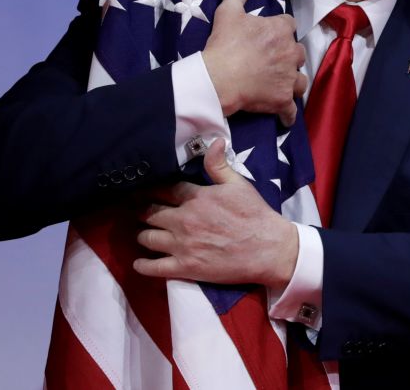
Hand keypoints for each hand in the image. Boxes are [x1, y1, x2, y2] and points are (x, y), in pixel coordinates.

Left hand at [133, 140, 298, 288]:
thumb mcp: (239, 185)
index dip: (151, 189)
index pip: (164, 189)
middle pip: (149, 213)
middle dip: (142, 210)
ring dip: (142, 235)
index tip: (144, 190)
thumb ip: (220, 165)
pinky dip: (142, 265)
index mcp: (196, 198)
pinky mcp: (184, 267)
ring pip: (146, 238)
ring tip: (144, 234)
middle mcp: (183, 220)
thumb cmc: (255, 215)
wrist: (268, 249)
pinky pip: (153, 267)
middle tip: (140, 211)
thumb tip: (215, 141)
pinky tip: (140, 262)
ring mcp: (182, 245)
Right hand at [202, 0, 306, 126]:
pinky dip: (287, 113)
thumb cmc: (224, 44)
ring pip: (300, 80)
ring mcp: (289, 78)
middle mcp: (291, 52)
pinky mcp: (283, 99)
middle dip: (286, 57)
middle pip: (296, 53)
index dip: (278, 31)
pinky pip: (291, 110)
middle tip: (268, 62)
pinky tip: (283, 115)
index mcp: (281, 30)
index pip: (289, 26)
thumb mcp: (228, 12)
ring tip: (279, 85)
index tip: (267, 37)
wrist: (217, 79)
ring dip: (292, 82)